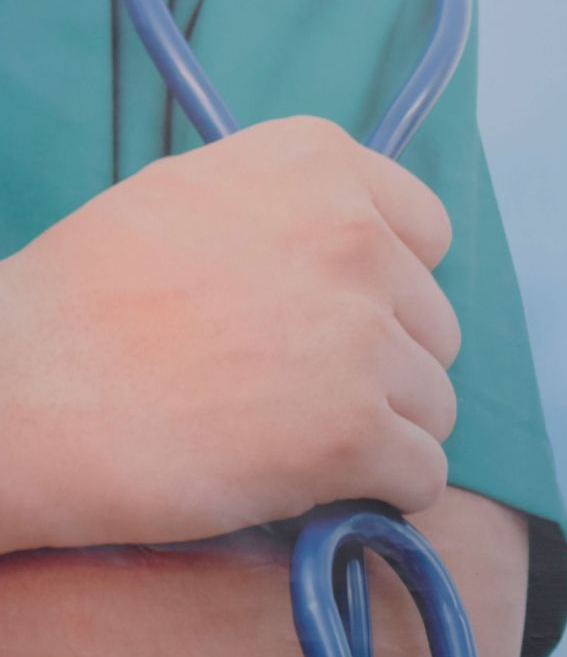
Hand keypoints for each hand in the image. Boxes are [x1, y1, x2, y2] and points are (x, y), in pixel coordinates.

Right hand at [0, 115, 459, 552]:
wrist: (16, 400)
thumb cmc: (81, 307)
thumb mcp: (187, 200)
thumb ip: (289, 214)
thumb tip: (367, 253)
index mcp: (315, 164)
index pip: (427, 233)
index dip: (388, 288)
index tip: (334, 318)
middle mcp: (355, 238)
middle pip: (434, 326)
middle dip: (384, 366)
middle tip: (293, 390)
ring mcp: (361, 335)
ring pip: (435, 404)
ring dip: (382, 432)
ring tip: (289, 438)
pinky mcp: (357, 429)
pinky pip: (423, 474)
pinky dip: (381, 491)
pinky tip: (315, 486)